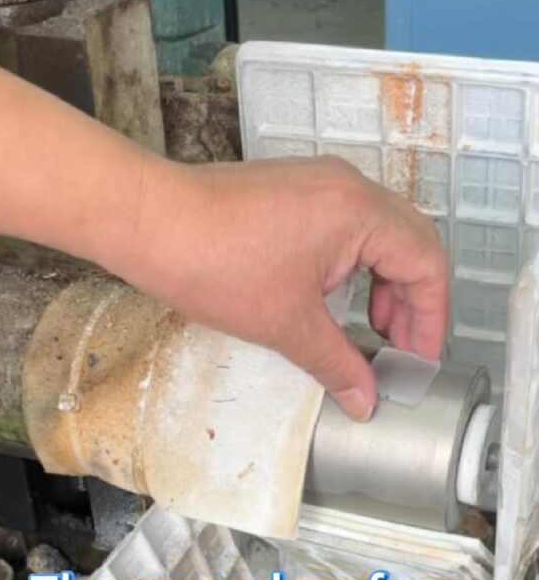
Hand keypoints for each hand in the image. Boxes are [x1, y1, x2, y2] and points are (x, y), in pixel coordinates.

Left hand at [124, 155, 447, 420]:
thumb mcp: (286, 325)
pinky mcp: (295, 187)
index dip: (431, 316)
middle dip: (412, 300)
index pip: (426, 263)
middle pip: (411, 242)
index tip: (418, 357)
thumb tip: (365, 398)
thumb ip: (337, 363)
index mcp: (359, 213)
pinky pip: (349, 222)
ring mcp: (320, 181)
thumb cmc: (213, 263)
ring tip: (370, 327)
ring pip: (381, 231)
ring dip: (385, 281)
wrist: (149, 221)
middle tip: (399, 347)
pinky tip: (336, 297)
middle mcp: (348, 186)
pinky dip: (356, 262)